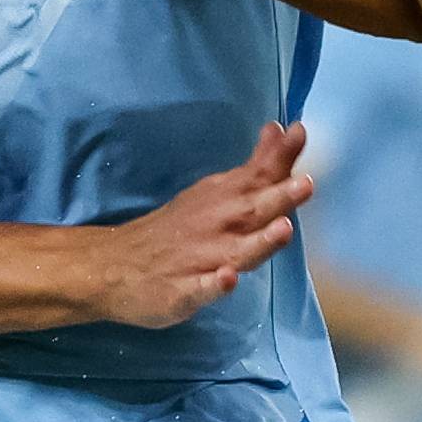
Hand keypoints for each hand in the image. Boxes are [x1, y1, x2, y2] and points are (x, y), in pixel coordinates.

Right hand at [89, 123, 313, 328]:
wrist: (115, 266)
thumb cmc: (179, 229)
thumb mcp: (216, 192)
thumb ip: (255, 168)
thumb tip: (280, 129)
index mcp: (224, 201)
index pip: (257, 176)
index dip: (280, 157)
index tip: (299, 131)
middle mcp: (215, 226)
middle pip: (252, 210)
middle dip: (279, 197)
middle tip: (306, 183)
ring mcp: (197, 260)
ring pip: (235, 251)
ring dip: (260, 241)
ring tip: (283, 229)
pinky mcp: (180, 292)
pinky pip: (199, 289)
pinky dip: (213, 285)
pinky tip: (227, 280)